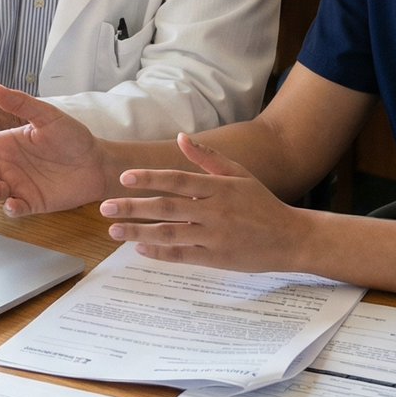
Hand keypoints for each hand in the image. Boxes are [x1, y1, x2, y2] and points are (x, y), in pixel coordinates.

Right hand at [0, 85, 110, 215]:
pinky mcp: (29, 203)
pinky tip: (15, 203)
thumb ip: (20, 103)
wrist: (97, 162)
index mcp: (3, 143)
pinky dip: (10, 208)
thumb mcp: (47, 116)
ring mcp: (15, 185)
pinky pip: (12, 208)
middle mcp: (5, 165)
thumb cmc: (72, 137)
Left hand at [101, 133, 313, 270]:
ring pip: (171, 234)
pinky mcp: (217, 259)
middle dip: (133, 207)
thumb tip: (180, 138)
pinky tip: (140, 249)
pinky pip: (183, 256)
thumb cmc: (261, 203)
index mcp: (219, 187)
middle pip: (167, 208)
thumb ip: (207, 157)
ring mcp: (216, 237)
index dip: (150, 179)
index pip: (177, 180)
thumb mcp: (239, 174)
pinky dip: (160, 253)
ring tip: (114, 229)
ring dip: (139, 232)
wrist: (290, 238)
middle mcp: (215, 211)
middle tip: (104, 206)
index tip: (124, 178)